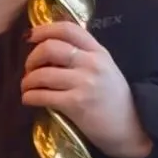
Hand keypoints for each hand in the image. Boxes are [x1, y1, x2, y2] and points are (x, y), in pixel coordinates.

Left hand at [22, 22, 151, 157]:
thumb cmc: (115, 100)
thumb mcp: (105, 69)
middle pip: (50, 48)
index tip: (30, 36)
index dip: (44, 29)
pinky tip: (28, 99)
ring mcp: (84, 83)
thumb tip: (50, 49)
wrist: (131, 128)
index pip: (68, 29)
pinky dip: (29, 97)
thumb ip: (84, 56)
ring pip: (42, 74)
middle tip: (28, 69)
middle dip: (31, 58)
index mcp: (99, 51)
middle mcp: (92, 63)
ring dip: (27, 81)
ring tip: (26, 87)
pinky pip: (43, 96)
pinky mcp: (76, 104)